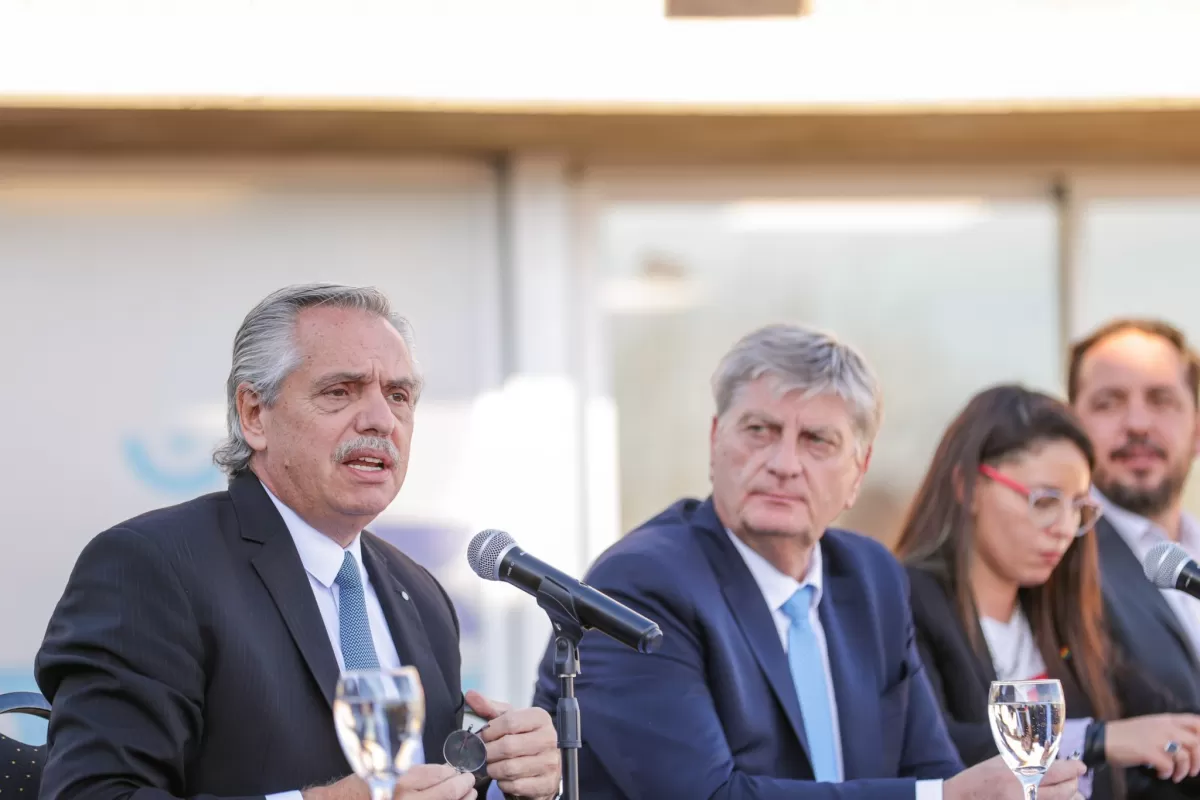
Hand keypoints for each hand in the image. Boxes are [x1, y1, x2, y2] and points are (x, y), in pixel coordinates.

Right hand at [300, 766, 475, 799]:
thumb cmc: (358, 789)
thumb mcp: (384, 770)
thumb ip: (411, 772)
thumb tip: (440, 772)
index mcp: (401, 780)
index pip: (439, 774)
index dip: (453, 772)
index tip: (459, 772)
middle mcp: (408, 799)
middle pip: (448, 793)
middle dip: (463, 786)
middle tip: (469, 782)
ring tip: (469, 795)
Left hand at [466, 689, 560, 799]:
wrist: (543, 762)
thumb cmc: (522, 737)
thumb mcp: (508, 719)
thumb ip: (488, 708)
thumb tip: (470, 695)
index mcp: (540, 718)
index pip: (509, 722)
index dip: (490, 731)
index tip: (482, 737)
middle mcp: (549, 739)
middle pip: (508, 746)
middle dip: (489, 752)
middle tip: (483, 754)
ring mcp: (550, 763)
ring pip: (510, 768)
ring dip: (494, 769)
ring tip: (493, 765)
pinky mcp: (547, 784)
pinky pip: (516, 786)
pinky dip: (504, 783)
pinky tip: (505, 777)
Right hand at [944, 756, 1084, 799]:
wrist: (963, 797)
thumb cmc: (981, 777)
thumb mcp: (1003, 762)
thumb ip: (1027, 762)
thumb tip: (1052, 762)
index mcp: (1020, 770)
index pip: (1058, 770)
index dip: (1074, 769)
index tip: (1080, 767)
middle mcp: (1026, 789)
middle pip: (1065, 789)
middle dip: (1074, 783)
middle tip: (1074, 779)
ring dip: (1069, 796)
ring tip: (1069, 791)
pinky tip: (1055, 798)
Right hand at [1106, 714, 1199, 780]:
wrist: (1104, 738)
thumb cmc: (1127, 734)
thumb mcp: (1151, 726)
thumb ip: (1170, 730)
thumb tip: (1190, 745)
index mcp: (1166, 719)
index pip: (1196, 722)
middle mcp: (1164, 727)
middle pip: (1196, 742)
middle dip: (1198, 760)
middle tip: (1193, 770)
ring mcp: (1155, 739)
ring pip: (1184, 756)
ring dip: (1183, 771)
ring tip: (1176, 775)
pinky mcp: (1147, 751)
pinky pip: (1168, 766)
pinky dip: (1167, 773)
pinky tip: (1160, 774)